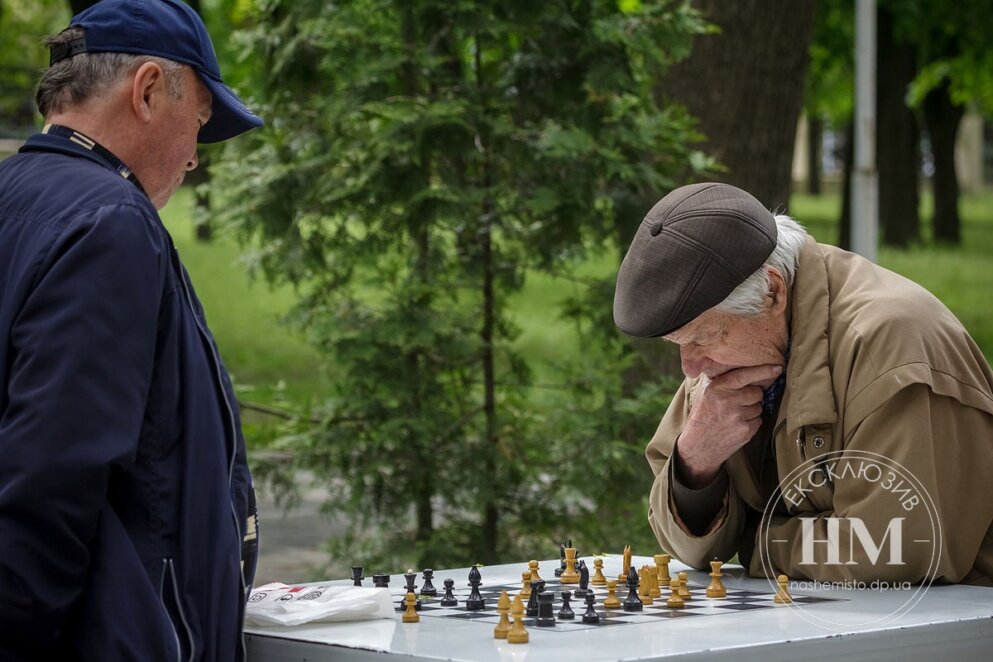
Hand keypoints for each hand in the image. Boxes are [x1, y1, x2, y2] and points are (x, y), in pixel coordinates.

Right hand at [675, 364, 781, 487]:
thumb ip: (720, 380)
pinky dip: (752, 421)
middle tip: (739, 402)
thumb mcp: (704, 393)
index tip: (777, 367)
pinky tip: (737, 425)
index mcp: (717, 388)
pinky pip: (759, 419)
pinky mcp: (746, 430)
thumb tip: (738, 365)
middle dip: (752, 395)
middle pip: (757, 391)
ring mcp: (738, 416)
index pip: (744, 375)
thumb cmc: (702, 416)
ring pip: (759, 406)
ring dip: (751, 409)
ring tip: (735, 415)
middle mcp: (728, 401)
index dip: (763, 370)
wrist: (699, 445)